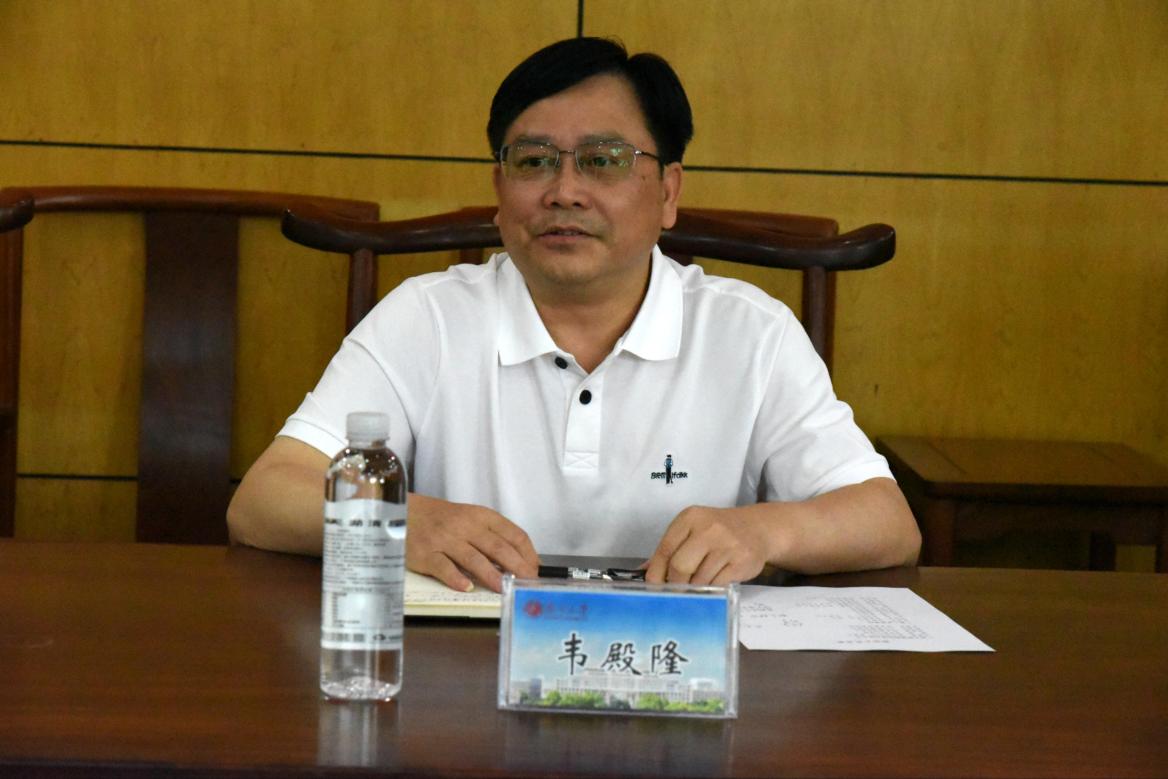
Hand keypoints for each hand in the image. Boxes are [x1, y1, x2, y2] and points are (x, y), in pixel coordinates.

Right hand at [405, 493, 538, 592]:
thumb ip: (492, 537)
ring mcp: (445, 539)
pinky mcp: (425, 553)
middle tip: (528, 583)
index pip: (513, 534)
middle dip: (517, 566)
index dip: (528, 554)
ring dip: (491, 575)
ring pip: (473, 558)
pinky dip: (455, 578)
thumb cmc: (443, 519)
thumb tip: (518, 563)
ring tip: (503, 589)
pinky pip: (443, 567)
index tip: (536, 569)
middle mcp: (465, 526)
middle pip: (497, 547)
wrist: (405, 511)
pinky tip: (466, 587)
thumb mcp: (471, 520)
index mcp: (482, 517)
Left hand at [644, 505, 771, 584]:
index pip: (665, 549)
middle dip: (675, 583)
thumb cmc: (718, 531)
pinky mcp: (742, 561)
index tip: (653, 587)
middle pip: (680, 566)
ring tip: (697, 586)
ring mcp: (727, 545)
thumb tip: (644, 572)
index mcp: (690, 518)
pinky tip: (712, 585)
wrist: (757, 528)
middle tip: (676, 590)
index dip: (656, 572)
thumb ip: (670, 549)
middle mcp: (708, 528)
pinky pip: (718, 585)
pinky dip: (711, 590)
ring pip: (699, 579)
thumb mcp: (692, 530)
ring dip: (695, 588)